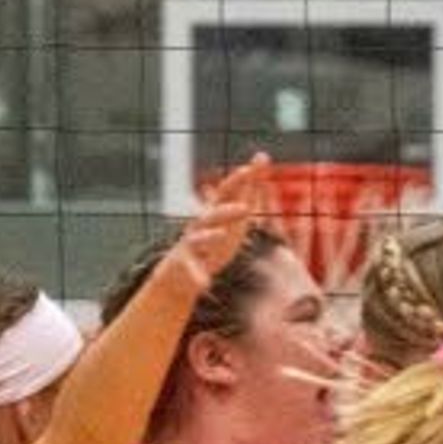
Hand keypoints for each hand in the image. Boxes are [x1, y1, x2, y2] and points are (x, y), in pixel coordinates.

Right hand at [167, 154, 275, 285]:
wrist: (181, 272)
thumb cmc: (213, 241)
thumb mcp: (235, 218)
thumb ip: (248, 193)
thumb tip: (261, 159)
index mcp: (216, 212)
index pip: (228, 191)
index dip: (240, 179)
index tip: (253, 166)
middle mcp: (201, 224)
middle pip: (213, 213)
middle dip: (228, 210)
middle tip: (245, 209)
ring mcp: (190, 243)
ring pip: (198, 237)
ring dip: (210, 236)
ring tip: (222, 236)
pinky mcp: (183, 263)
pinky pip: (191, 268)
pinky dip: (197, 275)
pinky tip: (206, 283)